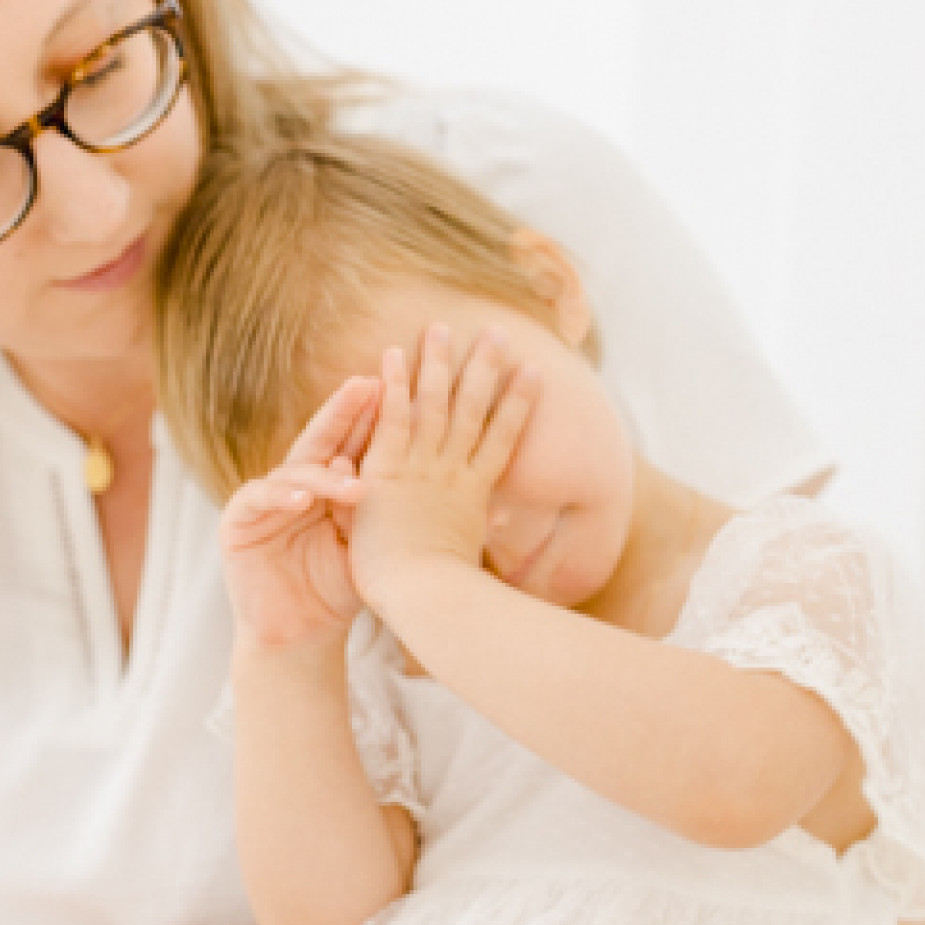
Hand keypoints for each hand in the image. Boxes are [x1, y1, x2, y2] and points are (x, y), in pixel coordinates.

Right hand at [218, 377, 378, 650]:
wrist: (300, 637)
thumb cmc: (338, 590)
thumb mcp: (364, 541)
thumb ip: (376, 504)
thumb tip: (415, 462)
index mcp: (328, 485)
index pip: (351, 443)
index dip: (371, 418)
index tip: (401, 389)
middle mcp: (295, 484)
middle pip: (321, 441)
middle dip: (344, 413)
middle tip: (367, 386)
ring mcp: (264, 500)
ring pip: (294, 471)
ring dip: (323, 474)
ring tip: (353, 481)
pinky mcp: (237, 522)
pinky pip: (259, 499)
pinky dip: (281, 496)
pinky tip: (303, 499)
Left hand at [343, 329, 537, 614]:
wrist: (427, 598)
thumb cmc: (447, 596)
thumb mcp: (470, 561)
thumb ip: (477, 538)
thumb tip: (496, 535)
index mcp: (474, 496)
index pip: (502, 440)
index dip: (519, 404)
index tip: (534, 372)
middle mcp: (454, 475)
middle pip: (476, 411)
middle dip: (487, 369)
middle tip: (497, 332)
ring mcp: (424, 470)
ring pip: (437, 406)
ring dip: (440, 364)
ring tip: (443, 326)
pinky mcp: (390, 472)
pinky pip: (394, 418)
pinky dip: (395, 385)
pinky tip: (394, 353)